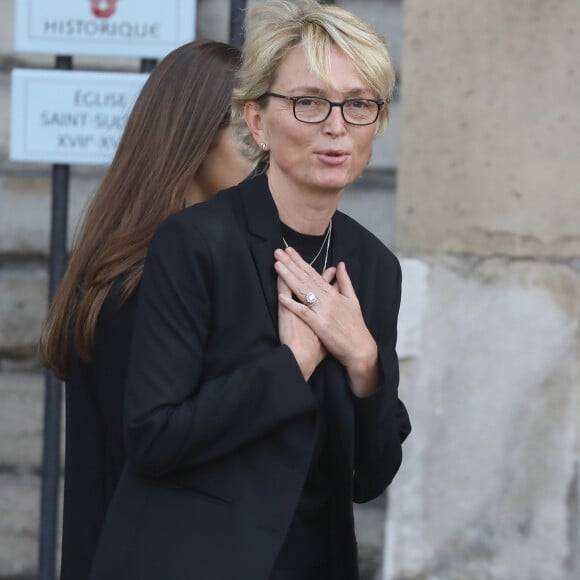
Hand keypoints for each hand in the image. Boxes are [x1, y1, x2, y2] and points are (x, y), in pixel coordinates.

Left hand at [274, 247, 378, 396]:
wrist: (361, 349)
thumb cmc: (356, 326)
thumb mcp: (353, 300)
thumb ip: (345, 281)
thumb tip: (340, 264)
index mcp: (333, 293)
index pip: (313, 273)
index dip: (300, 261)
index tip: (288, 251)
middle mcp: (327, 299)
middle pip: (306, 278)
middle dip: (291, 264)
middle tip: (278, 252)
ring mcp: (323, 311)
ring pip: (303, 291)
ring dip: (289, 278)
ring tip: (277, 266)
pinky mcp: (320, 325)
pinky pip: (303, 312)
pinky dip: (292, 304)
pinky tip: (281, 296)